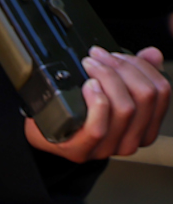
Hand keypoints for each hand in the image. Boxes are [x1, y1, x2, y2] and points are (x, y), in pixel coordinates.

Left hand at [26, 47, 168, 161]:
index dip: (140, 65)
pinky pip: (98, 127)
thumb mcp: (108, 88)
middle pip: (145, 95)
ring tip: (88, 66)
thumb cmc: (76, 107)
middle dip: (121, 67)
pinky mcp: (81, 149)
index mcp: (145, 124)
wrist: (43, 130)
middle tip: (96, 56)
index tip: (115, 54)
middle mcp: (132, 139)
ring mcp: (108, 147)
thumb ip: (133, 72)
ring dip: (106, 77)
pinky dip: (95, 101)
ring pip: (125, 108)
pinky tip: (87, 87)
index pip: (161, 90)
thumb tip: (153, 53)